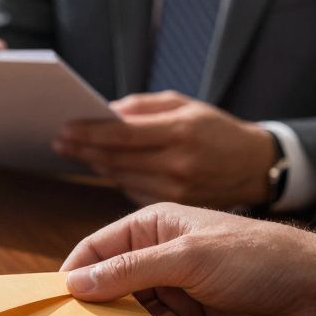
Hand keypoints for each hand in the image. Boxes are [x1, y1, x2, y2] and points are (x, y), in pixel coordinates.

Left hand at [52, 91, 276, 207]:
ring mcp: (177, 191)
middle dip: (84, 149)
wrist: (256, 168)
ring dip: (97, 164)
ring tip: (75, 150)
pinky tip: (106, 166)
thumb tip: (102, 112)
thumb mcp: (186, 106)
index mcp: (181, 132)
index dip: (89, 132)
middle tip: (60, 141)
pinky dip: (118, 178)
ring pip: (121, 178)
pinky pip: (134, 193)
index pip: (122, 134)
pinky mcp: (176, 209)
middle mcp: (178, 165)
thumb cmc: (217, 130)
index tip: (64, 129)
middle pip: (115, 159)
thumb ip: (142, 108)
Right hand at [60, 203, 315, 315]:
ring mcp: (178, 295)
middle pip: (113, 294)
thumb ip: (128, 271)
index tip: (60, 308)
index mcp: (152, 229)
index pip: (95, 251)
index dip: (75, 278)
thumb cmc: (256, 258)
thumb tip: (73, 282)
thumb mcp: (187, 258)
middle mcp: (159, 261)